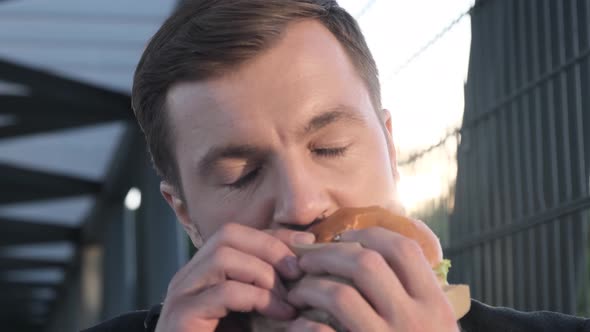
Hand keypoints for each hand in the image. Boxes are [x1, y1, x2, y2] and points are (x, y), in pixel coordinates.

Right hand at [155, 223, 311, 331]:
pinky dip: (259, 298)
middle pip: (227, 234)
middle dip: (269, 247)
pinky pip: (225, 292)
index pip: (238, 234)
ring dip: (263, 273)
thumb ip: (267, 288)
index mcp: (202, 272)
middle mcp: (187, 278)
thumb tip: (304, 263)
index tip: (307, 245)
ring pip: (223, 257)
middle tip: (297, 272)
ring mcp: (181, 296)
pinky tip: (280, 314)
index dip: (274, 235)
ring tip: (286, 298)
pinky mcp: (183, 316)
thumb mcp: (254, 311)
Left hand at [286, 227, 458, 331]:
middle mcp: (415, 320)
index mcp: (435, 304)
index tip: (344, 238)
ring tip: (299, 292)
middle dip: (328, 255)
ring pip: (339, 295)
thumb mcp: (434, 323)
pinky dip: (303, 327)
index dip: (368, 235)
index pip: (402, 249)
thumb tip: (375, 250)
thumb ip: (414, 291)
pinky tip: (299, 326)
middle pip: (365, 263)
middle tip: (307, 260)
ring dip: (310, 287)